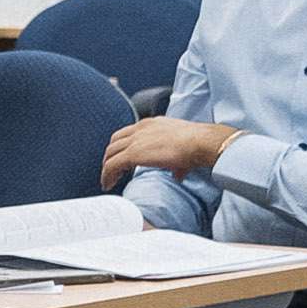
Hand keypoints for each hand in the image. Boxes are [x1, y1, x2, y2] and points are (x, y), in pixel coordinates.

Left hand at [101, 117, 240, 186]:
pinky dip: (107, 175)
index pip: (127, 133)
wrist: (200, 142)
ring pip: (110, 154)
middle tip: (111, 171)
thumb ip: (176, 162)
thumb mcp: (182, 148)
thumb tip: (177, 174)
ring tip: (108, 180)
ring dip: (107, 167)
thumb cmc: (197, 144)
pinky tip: (108, 184)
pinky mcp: (133, 153)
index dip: (121, 147)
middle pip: (114, 142)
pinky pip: (112, 165)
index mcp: (151, 124)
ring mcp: (135, 140)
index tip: (121, 160)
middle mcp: (140, 129)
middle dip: (110, 157)